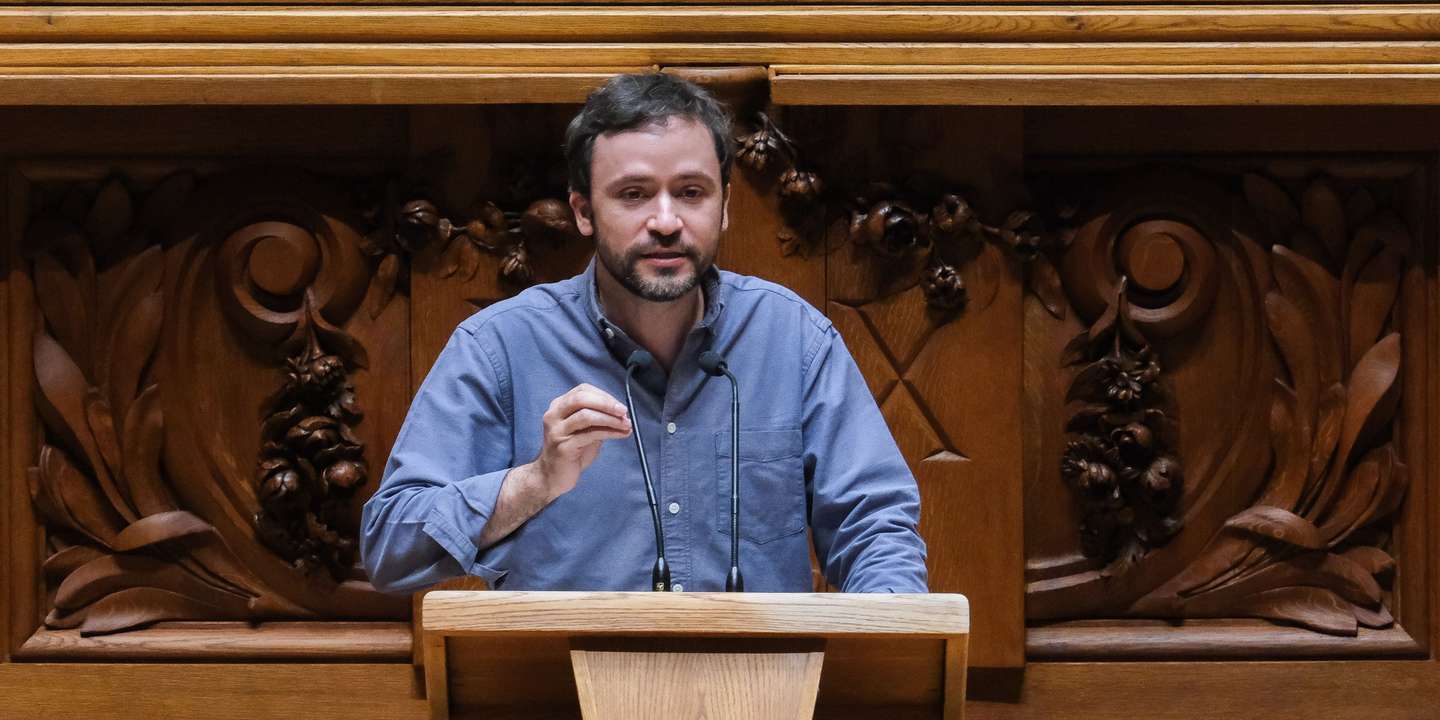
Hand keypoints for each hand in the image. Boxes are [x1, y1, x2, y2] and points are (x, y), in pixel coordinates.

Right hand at [532, 383, 631, 499]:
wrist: (552, 476)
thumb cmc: (571, 452)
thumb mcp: (585, 430)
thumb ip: (598, 420)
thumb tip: (622, 414)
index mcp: (559, 406)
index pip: (582, 390)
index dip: (604, 396)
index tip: (620, 406)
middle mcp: (554, 415)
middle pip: (581, 398)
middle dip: (606, 404)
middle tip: (624, 412)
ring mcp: (557, 431)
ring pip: (586, 416)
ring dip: (610, 419)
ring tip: (626, 425)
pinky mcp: (563, 446)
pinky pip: (590, 435)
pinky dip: (609, 432)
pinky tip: (620, 435)